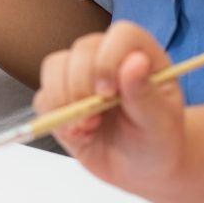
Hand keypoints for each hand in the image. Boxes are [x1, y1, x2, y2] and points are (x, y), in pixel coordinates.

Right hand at [34, 21, 185, 187]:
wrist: (143, 167)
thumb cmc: (158, 141)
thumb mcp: (160, 124)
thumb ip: (145, 94)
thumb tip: (135, 62)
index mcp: (141, 55)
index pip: (121, 35)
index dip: (109, 60)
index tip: (108, 93)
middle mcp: (108, 57)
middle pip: (81, 50)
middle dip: (82, 87)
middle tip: (96, 118)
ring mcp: (80, 75)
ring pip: (53, 67)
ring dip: (64, 101)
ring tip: (88, 126)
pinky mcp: (60, 98)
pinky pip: (43, 98)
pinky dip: (55, 119)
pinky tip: (80, 134)